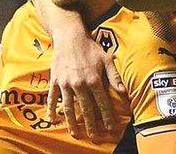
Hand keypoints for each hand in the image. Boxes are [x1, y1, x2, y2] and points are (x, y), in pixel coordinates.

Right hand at [47, 25, 125, 141]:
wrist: (70, 37)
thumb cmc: (91, 48)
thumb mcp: (107, 60)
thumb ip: (114, 77)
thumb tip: (123, 91)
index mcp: (94, 80)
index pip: (102, 103)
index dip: (107, 117)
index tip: (110, 128)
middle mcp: (80, 84)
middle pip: (86, 109)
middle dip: (91, 124)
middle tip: (94, 137)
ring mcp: (65, 84)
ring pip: (69, 107)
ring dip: (72, 122)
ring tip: (75, 134)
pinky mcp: (54, 81)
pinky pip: (53, 99)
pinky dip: (52, 110)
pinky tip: (53, 120)